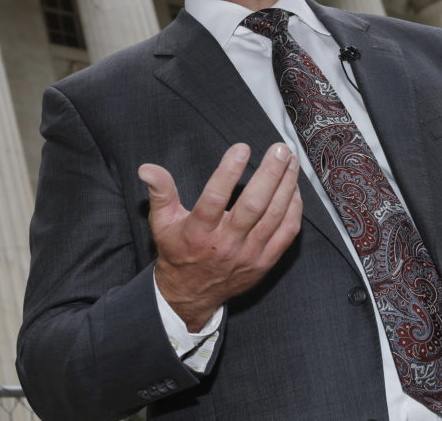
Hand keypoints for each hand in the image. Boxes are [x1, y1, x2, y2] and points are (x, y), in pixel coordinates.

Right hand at [138, 142, 302, 330]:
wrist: (192, 293)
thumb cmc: (178, 251)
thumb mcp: (162, 222)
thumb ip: (160, 192)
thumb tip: (146, 168)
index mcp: (199, 232)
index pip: (215, 198)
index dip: (229, 172)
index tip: (241, 148)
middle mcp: (226, 244)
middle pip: (253, 206)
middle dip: (270, 174)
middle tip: (280, 149)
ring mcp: (249, 255)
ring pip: (274, 217)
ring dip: (286, 185)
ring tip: (291, 161)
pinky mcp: (265, 262)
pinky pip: (286, 233)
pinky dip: (294, 209)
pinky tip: (295, 188)